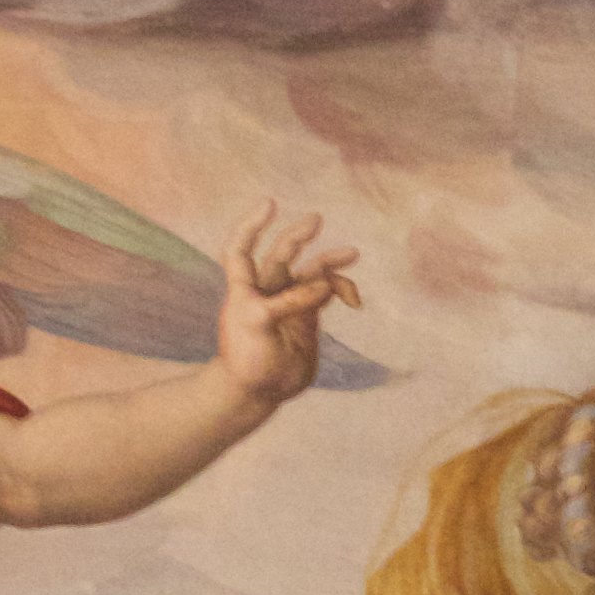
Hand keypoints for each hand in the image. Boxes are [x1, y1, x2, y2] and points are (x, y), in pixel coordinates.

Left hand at [213, 204, 361, 403]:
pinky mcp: (309, 315)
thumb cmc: (247, 358)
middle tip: (317, 219)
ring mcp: (289, 301)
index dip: (252, 224)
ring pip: (312, 272)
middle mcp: (266, 289)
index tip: (270, 204)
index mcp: (244, 288)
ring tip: (353, 254)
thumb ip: (288, 303)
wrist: (259, 390)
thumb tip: (324, 284)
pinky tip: (353, 300)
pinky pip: (328, 292)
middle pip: (282, 253)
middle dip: (298, 235)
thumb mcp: (259, 326)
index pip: (241, 249)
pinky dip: (341, 290)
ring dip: (330, 261)